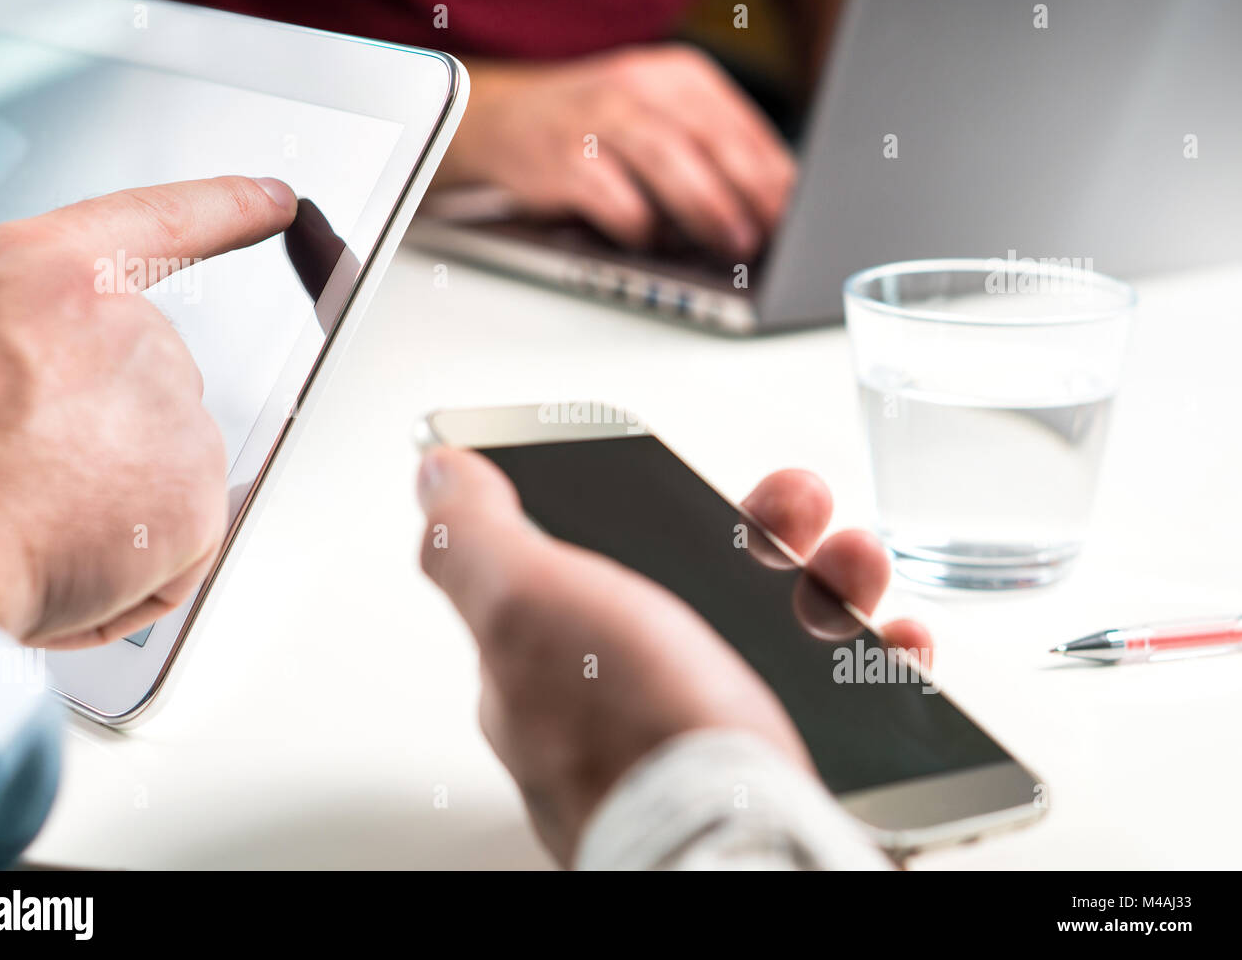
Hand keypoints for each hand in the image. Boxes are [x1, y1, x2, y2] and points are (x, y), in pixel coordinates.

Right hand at [0, 176, 296, 646]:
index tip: (273, 201)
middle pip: (154, 382)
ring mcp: (173, 411)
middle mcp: (129, 330)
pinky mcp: (197, 492)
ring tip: (31, 515)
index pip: (162, 222)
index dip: (225, 208)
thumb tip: (42, 369)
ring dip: (115, 499)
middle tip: (22, 466)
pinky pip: (180, 536)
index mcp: (48, 276)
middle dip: (103, 430)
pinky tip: (71, 559)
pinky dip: (137, 564)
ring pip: (165, 465)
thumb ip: (19, 331)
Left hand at [416, 446, 931, 864]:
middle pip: (696, 596)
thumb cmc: (637, 742)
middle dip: (758, 535)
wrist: (745, 853)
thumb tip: (438, 476)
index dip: (649, 510)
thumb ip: (478, 540)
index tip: (699, 481)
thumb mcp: (529, 608)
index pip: (594, 570)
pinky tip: (890, 643)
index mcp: (556, 669)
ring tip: (856, 563)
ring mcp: (706, 743)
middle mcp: (628, 710)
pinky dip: (869, 662)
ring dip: (823, 583)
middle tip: (800, 508)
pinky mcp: (779, 774)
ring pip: (772, 640)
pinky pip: (831, 705)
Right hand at [435, 44, 796, 257]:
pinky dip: (640, 227)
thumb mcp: (660, 120)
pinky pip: (614, 198)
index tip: (797, 217)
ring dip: (709, 208)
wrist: (502, 119)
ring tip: (733, 244)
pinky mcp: (563, 158)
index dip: (775, 176)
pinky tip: (653, 242)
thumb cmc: (597, 131)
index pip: (743, 127)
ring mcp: (600, 118)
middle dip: (752, 193)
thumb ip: (711, 153)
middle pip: (713, 139)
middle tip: (773, 235)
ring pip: (670, 162)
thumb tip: (771, 209)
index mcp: (680, 76)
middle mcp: (642, 87)